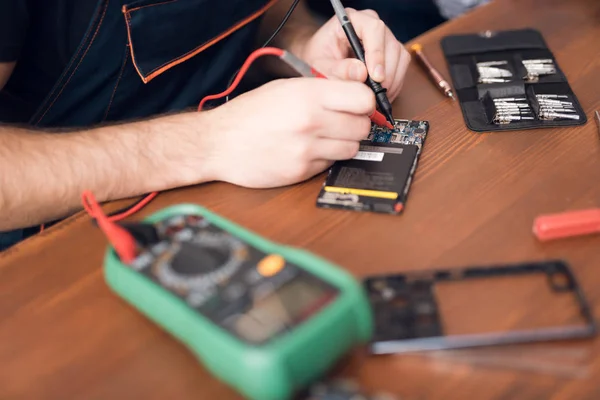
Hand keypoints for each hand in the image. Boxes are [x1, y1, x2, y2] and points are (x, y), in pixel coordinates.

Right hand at [201, 78, 374, 187]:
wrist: (218, 143)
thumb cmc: (249, 114)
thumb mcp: (285, 88)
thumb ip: (321, 90)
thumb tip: (355, 95)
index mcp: (308, 94)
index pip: (363, 99)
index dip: (364, 103)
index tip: (358, 105)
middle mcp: (311, 121)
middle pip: (362, 126)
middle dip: (357, 124)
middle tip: (343, 123)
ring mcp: (307, 149)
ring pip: (352, 148)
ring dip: (344, 143)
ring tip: (324, 137)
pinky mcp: (302, 171)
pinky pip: (331, 164)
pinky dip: (326, 158)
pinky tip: (308, 150)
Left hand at [297, 8, 409, 101]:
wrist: (321, 60)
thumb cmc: (319, 57)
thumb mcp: (320, 64)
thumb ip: (338, 69)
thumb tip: (361, 73)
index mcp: (352, 20)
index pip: (374, 29)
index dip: (377, 53)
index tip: (375, 76)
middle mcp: (372, 25)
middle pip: (391, 44)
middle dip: (387, 72)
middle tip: (377, 94)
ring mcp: (384, 38)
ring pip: (400, 56)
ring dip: (392, 80)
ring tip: (378, 98)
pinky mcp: (391, 53)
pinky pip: (401, 67)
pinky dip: (394, 84)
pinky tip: (382, 96)